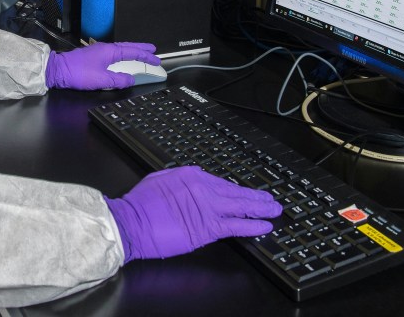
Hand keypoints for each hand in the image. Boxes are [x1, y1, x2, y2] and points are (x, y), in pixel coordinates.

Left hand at [45, 42, 159, 89]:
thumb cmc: (77, 73)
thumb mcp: (101, 80)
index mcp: (109, 51)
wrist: (57, 71)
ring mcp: (98, 51)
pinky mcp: (93, 56)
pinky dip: (123, 54)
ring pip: (121, 49)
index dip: (146, 56)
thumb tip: (131, 79)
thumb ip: (119, 80)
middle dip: (141, 49)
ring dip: (132, 51)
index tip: (156, 59)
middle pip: (128, 47)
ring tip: (141, 53)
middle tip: (153, 50)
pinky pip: (114, 53)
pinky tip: (122, 58)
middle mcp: (105, 48)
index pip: (133, 52)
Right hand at [104, 166, 281, 261]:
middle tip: (271, 199)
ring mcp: (207, 207)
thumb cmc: (139, 205)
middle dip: (256, 197)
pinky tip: (264, 226)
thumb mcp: (159, 181)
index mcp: (190, 175)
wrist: (130, 222)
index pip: (220, 183)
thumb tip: (189, 182)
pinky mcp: (208, 227)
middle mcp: (202, 188)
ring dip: (260, 208)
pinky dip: (253, 225)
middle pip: (235, 192)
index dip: (236, 190)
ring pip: (241, 206)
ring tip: (274, 210)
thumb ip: (178, 180)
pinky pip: (236, 225)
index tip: (245, 193)